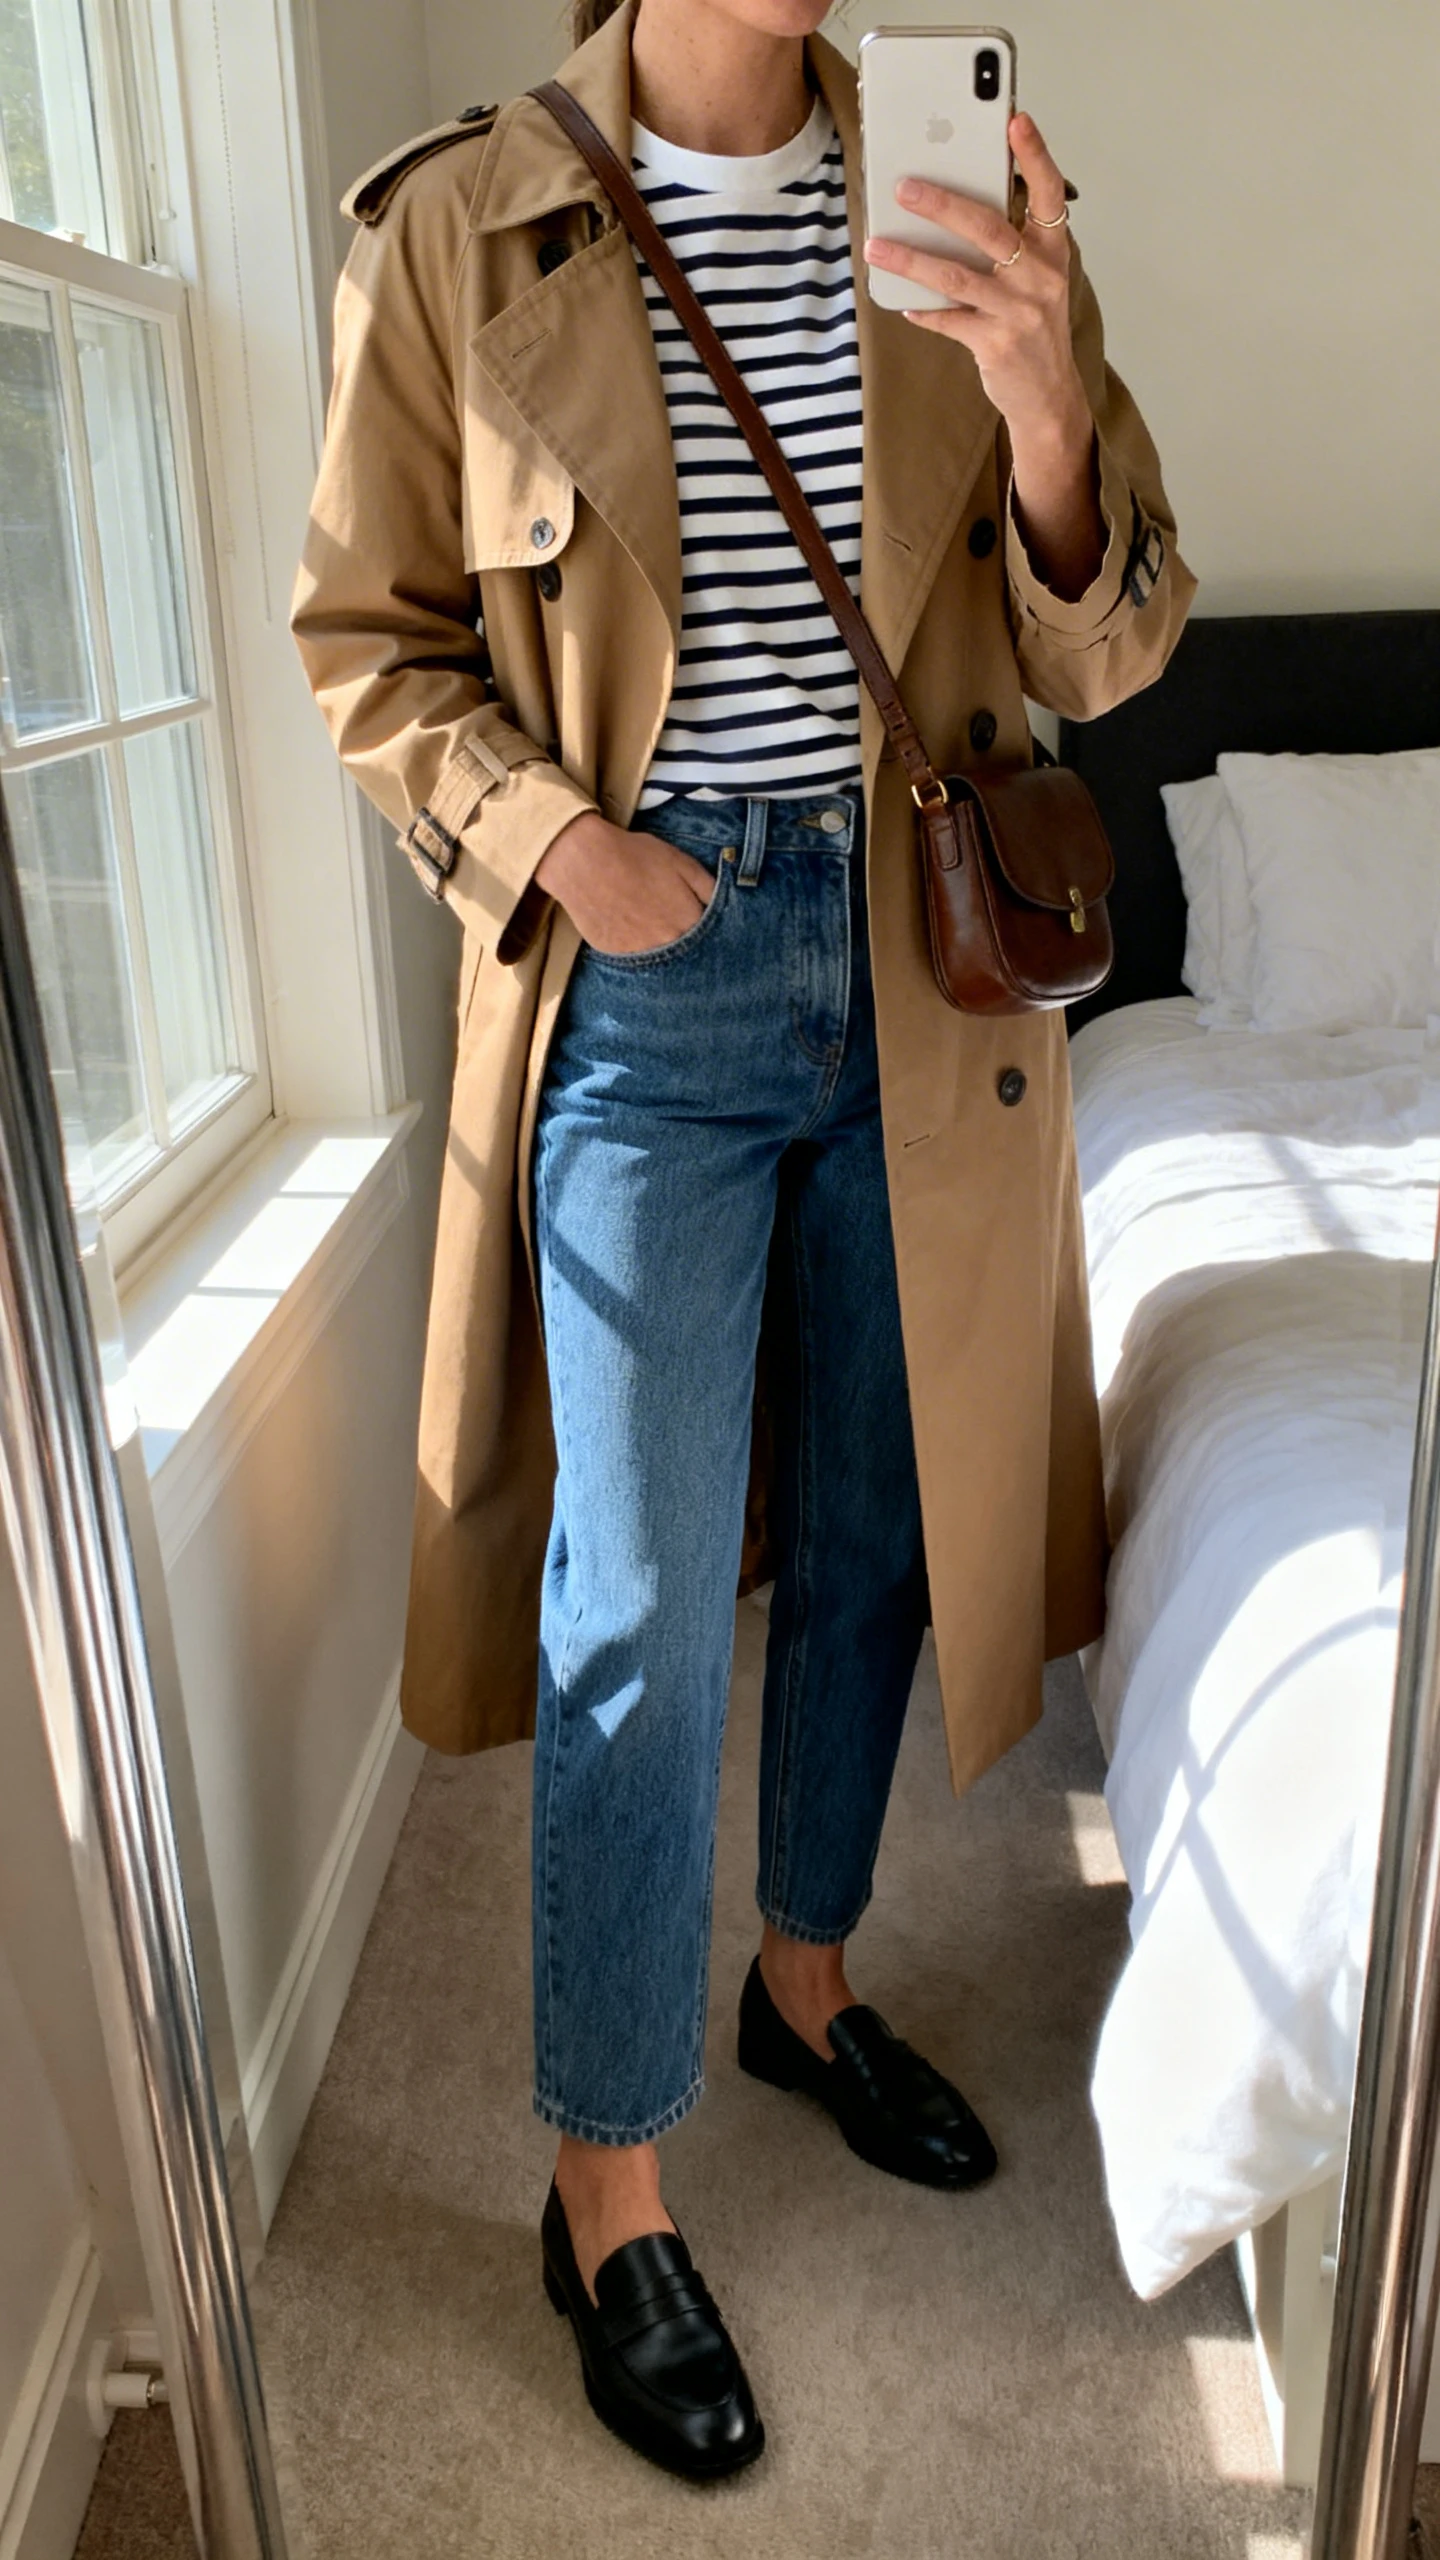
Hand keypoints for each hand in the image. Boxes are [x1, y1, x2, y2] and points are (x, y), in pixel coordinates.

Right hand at [536, 809, 715, 956]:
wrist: (585, 861)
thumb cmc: (635, 856)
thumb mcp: (680, 862)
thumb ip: (708, 887)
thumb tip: (725, 904)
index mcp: (688, 922)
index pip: (710, 938)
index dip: (705, 929)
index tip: (698, 921)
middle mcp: (668, 944)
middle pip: (686, 953)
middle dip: (685, 941)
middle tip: (670, 921)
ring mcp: (640, 954)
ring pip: (661, 959)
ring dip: (661, 948)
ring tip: (649, 925)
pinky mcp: (616, 956)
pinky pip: (634, 960)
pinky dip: (636, 948)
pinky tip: (629, 928)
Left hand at [864, 112, 1105, 600]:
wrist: (1049, 398)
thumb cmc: (1034, 329)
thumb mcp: (1035, 281)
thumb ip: (1006, 246)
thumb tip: (948, 210)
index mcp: (1053, 251)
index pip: (1049, 193)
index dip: (1033, 155)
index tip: (1014, 120)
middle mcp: (1040, 276)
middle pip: (988, 227)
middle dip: (942, 203)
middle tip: (904, 186)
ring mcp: (1019, 311)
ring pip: (956, 275)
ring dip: (911, 258)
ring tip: (877, 245)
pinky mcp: (996, 345)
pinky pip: (948, 319)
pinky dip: (922, 310)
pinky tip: (901, 300)